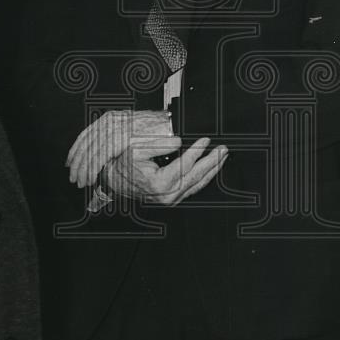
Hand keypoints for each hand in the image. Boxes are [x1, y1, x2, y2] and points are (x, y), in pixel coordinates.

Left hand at [66, 110, 172, 188]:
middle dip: (78, 161)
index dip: (76, 149)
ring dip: (85, 168)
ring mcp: (119, 127)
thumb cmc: (160, 134)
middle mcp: (115, 120)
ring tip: (82, 182)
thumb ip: (119, 140)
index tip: (70, 163)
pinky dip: (93, 167)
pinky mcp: (124, 137)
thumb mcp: (135, 136)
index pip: (88, 134)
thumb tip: (103, 153)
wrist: (176, 130)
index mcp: (114, 118)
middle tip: (74, 177)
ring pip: (93, 149)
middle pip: (87, 141)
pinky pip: (102, 154)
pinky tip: (91, 178)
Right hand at [102, 135, 227, 205]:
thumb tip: (179, 141)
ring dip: (211, 170)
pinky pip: (192, 188)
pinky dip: (203, 177)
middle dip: (212, 162)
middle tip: (223, 150)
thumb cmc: (124, 165)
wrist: (115, 180)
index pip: (185, 164)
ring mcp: (171, 198)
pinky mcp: (172, 198)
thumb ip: (159, 145)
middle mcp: (168, 194)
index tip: (206, 140)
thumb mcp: (137, 149)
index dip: (197, 150)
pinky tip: (210, 168)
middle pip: (197, 176)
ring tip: (221, 157)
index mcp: (160, 182)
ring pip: (198, 184)